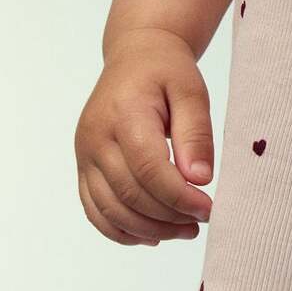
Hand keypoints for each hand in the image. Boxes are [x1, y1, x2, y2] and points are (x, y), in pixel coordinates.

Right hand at [74, 28, 214, 245]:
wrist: (135, 56)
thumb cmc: (167, 71)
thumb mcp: (191, 90)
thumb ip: (196, 133)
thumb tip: (200, 180)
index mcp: (124, 113)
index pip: (148, 168)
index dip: (179, 197)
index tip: (208, 208)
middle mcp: (95, 136)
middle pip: (129, 193)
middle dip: (168, 216)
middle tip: (202, 221)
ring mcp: (84, 154)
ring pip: (110, 209)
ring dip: (148, 229)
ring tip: (185, 230)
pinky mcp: (83, 166)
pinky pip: (95, 210)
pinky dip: (122, 230)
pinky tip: (153, 234)